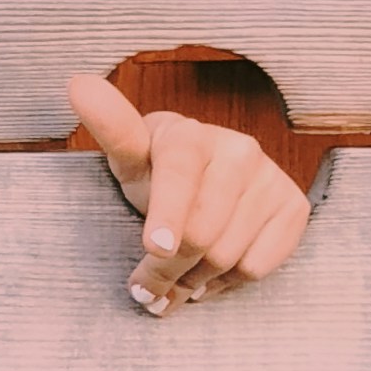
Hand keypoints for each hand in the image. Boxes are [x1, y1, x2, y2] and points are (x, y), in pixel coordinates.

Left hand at [66, 72, 310, 312]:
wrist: (211, 179)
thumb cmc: (159, 173)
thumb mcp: (131, 158)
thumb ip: (111, 130)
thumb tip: (78, 83)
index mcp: (190, 135)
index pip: (179, 174)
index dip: (168, 215)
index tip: (156, 247)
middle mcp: (237, 150)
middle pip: (199, 234)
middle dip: (166, 271)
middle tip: (147, 286)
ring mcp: (269, 178)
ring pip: (226, 257)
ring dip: (194, 281)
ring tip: (180, 275)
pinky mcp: (293, 207)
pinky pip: (256, 267)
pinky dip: (228, 281)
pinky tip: (214, 267)